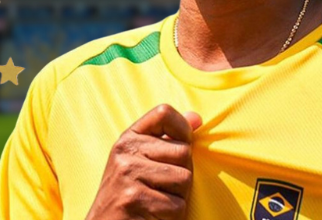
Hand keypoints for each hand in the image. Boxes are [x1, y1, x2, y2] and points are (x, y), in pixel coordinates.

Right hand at [86, 104, 202, 219]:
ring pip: (184, 179)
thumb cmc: (130, 196)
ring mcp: (128, 175)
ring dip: (178, 198)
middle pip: (183, 151)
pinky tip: (153, 217)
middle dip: (182, 175)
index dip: (182, 129)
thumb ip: (169, 138)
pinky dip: (172, 217)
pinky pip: (177, 205)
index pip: (164, 113)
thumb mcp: (143, 161)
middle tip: (161, 189)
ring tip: (157, 203)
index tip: (178, 151)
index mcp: (128, 139)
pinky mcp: (134, 199)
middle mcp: (125, 152)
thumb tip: (196, 117)